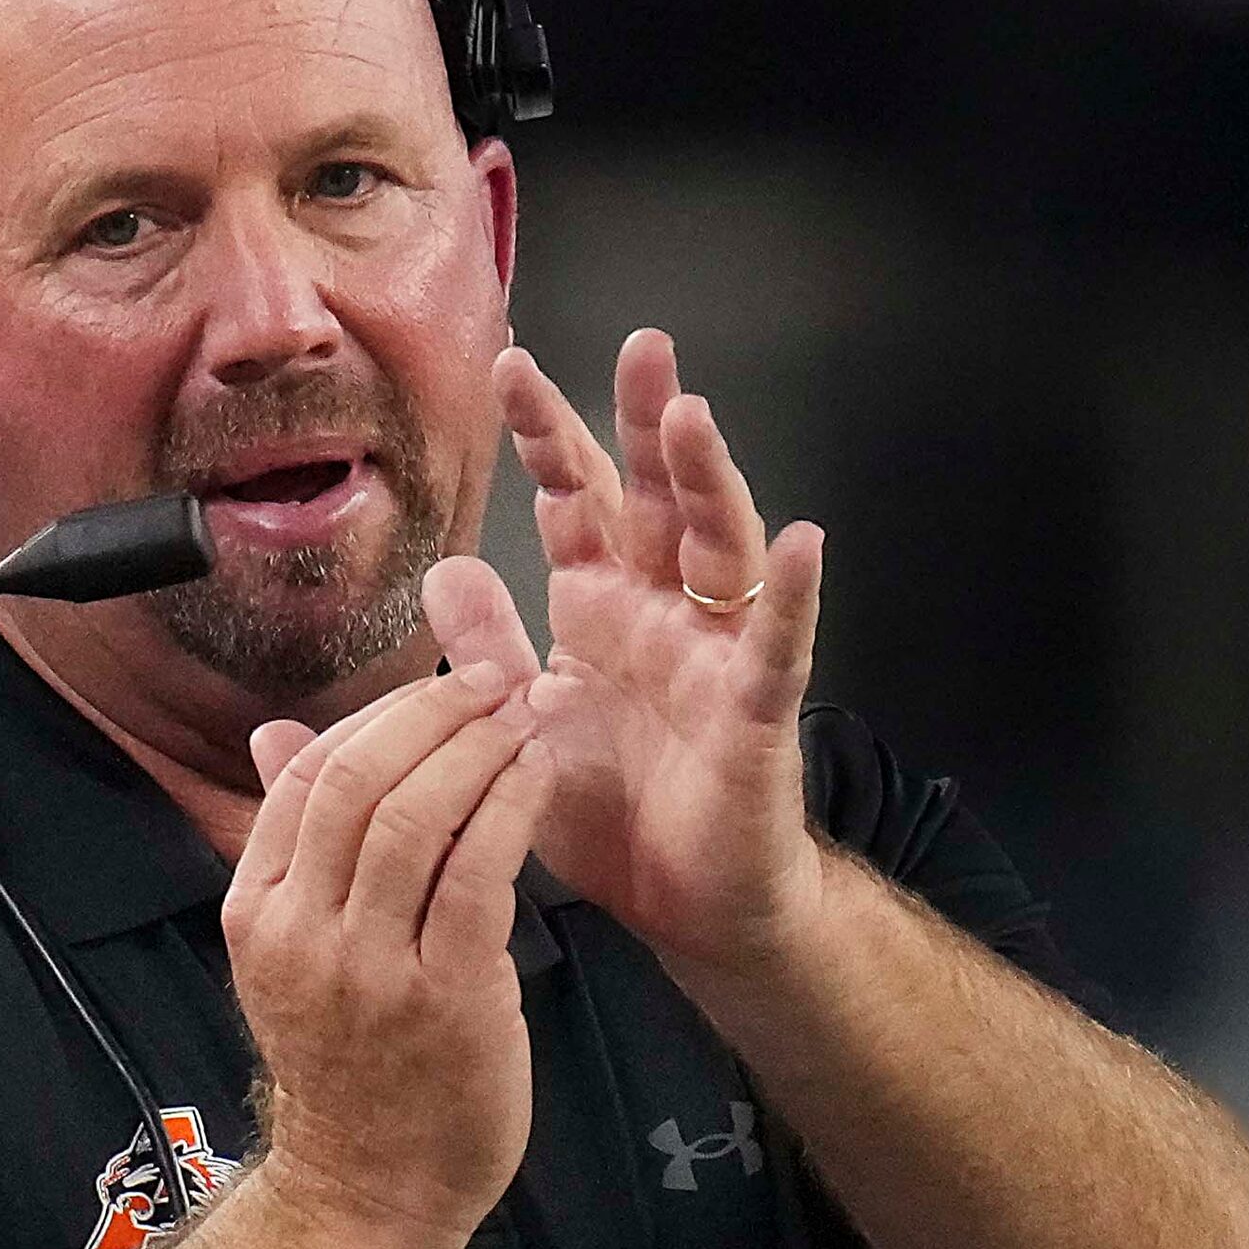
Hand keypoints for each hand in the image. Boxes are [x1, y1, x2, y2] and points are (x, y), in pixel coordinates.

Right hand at [222, 665, 554, 1241]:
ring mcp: (368, 969)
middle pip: (357, 780)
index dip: (378, 715)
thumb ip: (295, 846)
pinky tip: (539, 774)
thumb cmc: (351, 1064)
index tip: (438, 682)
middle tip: (493, 673)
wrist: (372, 1191)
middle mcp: (301, 934)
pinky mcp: (445, 997)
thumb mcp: (294, 951)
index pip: (305, 778)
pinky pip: (477, 873)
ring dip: (477, 747)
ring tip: (524, 711)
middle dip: (432, 711)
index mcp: (257, 912)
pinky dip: (510, 807)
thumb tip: (277, 734)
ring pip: (414, 815)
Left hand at [424, 328, 825, 985]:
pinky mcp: (756, 711)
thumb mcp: (522, 725)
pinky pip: (779, 644)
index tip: (509, 364)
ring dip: (710, 481)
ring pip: (722, 547)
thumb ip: (484, 651)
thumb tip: (441, 569)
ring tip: (693, 416)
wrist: (681, 906)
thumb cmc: (611, 813)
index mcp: (602, 608)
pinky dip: (795, 595)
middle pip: (657, 498)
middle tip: (641, 343)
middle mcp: (664, 613)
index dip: (546, 436)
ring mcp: (717, 654)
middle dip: (646, 421)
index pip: (574, 501)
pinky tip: (808, 542)